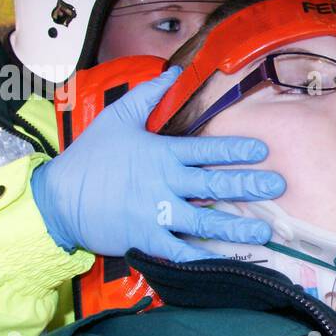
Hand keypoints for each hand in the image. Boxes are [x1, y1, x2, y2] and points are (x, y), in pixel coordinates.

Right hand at [30, 66, 283, 262]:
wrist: (57, 199)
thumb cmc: (90, 158)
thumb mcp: (118, 118)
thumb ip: (148, 95)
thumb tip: (173, 72)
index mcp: (161, 154)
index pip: (205, 149)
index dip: (236, 150)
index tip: (263, 151)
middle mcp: (163, 183)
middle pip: (213, 184)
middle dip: (248, 185)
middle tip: (278, 187)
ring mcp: (156, 214)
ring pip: (204, 221)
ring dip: (236, 227)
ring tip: (263, 232)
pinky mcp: (146, 239)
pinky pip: (180, 252)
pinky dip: (203, 258)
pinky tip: (228, 263)